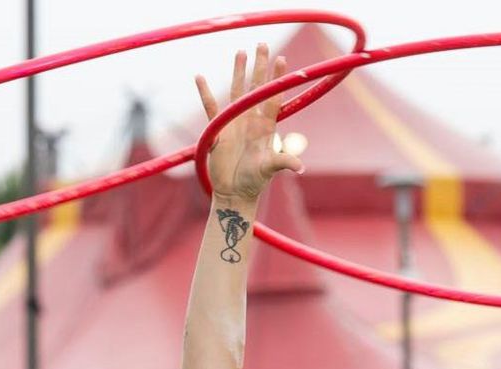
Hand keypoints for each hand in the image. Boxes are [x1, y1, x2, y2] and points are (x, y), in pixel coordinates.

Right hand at [194, 43, 304, 202]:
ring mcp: (235, 122)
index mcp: (266, 126)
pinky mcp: (218, 129)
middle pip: (256, 87)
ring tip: (240, 51)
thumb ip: (283, 163)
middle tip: (262, 44)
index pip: (273, 97)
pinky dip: (205, 93)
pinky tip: (200, 77)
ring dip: (238, 72)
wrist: (235, 191)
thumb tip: (300, 167)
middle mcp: (251, 119)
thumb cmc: (254, 182)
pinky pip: (210, 107)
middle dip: (260, 66)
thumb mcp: (269, 170)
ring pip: (236, 91)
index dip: (277, 79)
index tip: (282, 59)